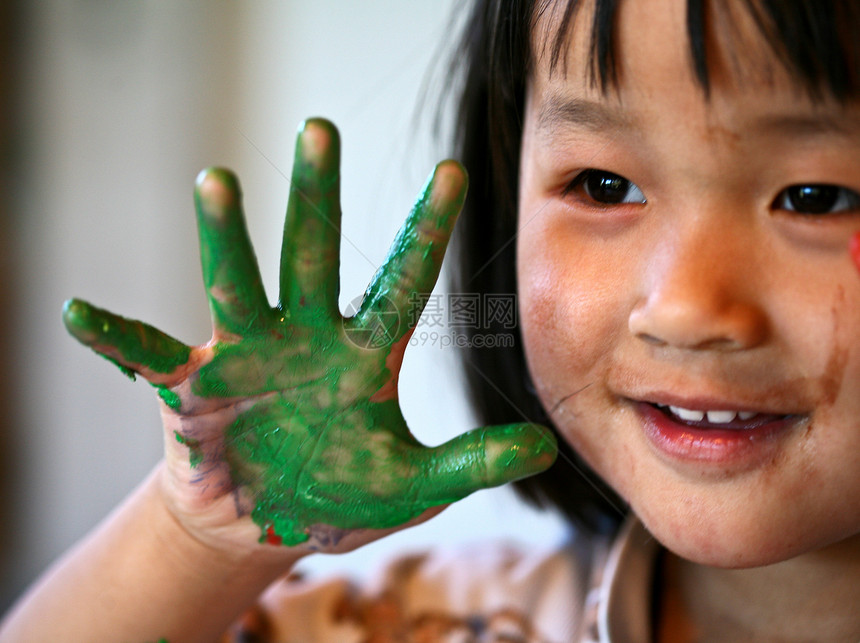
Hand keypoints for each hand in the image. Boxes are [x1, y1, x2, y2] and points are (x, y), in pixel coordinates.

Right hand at [62, 119, 555, 554]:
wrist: (268, 518)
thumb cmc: (340, 492)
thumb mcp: (411, 486)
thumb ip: (471, 463)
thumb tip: (546, 447)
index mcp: (363, 353)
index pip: (400, 281)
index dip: (424, 231)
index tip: (451, 172)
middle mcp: (305, 335)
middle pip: (314, 254)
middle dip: (317, 196)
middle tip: (320, 129)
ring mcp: (247, 354)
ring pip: (236, 283)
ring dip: (225, 237)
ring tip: (216, 181)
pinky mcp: (193, 387)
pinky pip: (151, 356)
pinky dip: (118, 338)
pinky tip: (81, 314)